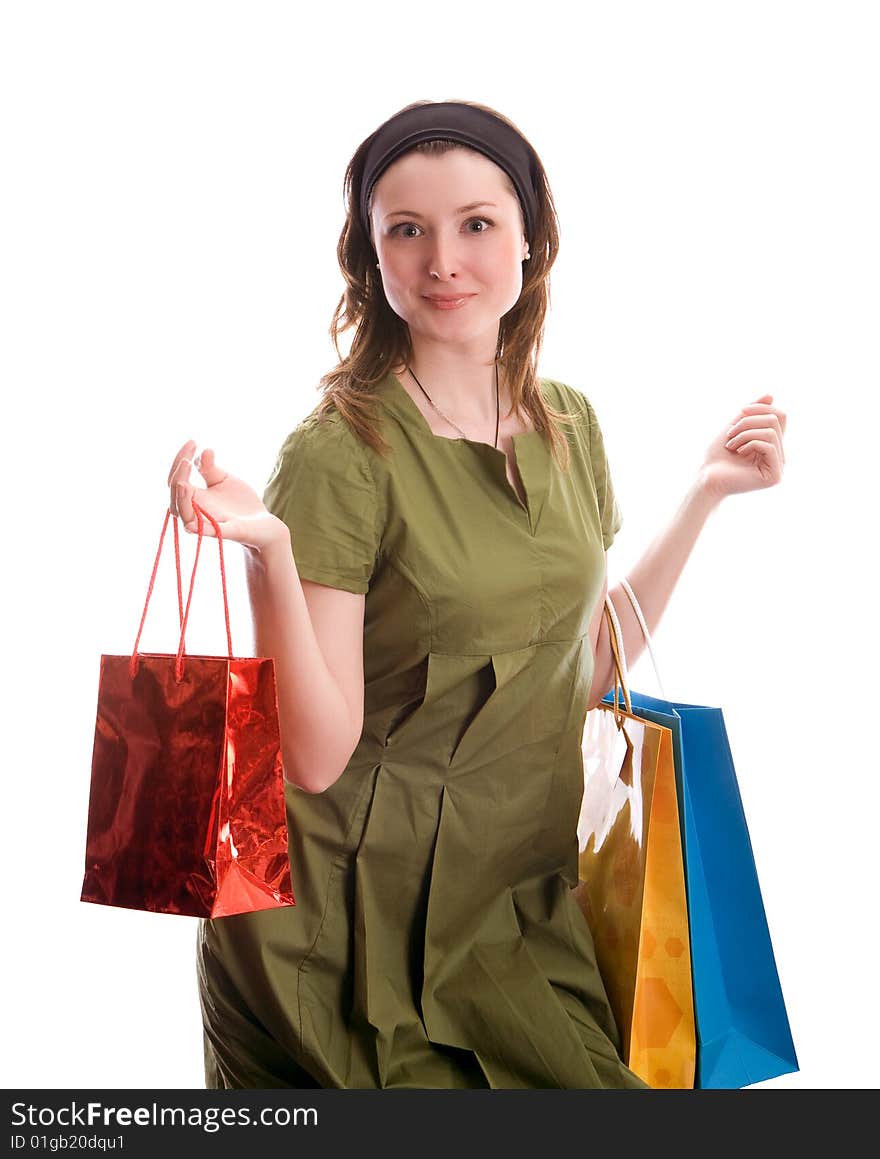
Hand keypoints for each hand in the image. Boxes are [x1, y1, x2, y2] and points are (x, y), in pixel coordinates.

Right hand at [167, 440, 288, 552]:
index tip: (192, 442)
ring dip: (182, 500)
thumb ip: (210, 469)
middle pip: (176, 496)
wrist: (262, 522)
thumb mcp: (224, 479)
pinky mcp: (226, 532)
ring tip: (184, 483)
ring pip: (185, 516)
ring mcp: (209, 523)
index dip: (180, 460)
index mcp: (194, 496)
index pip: (177, 478)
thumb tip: (204, 451)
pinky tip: (192, 524)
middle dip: (178, 477)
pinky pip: (209, 532)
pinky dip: (201, 529)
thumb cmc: (239, 502)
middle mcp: (196, 510)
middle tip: (187, 460)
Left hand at [698, 394, 786, 501]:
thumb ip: (752, 412)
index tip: (740, 413)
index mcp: (771, 444)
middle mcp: (779, 455)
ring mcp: (778, 466)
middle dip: (748, 421)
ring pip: (771, 431)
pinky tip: (738, 453)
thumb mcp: (734, 427)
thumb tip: (770, 395)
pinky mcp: (774, 476)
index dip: (760, 408)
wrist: (706, 478)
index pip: (779, 416)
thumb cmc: (717, 455)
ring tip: (731, 444)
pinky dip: (750, 443)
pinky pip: (769, 446)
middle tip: (730, 434)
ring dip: (745, 433)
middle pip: (776, 420)